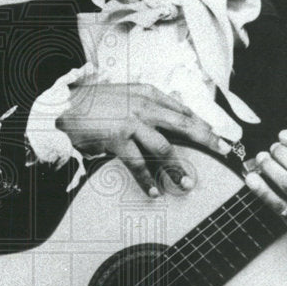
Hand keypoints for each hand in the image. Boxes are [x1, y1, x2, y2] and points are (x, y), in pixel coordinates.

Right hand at [56, 82, 229, 196]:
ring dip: (178, 168)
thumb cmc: (92, 103)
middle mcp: (143, 106)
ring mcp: (131, 122)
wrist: (63, 105)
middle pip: (184, 124)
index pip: (182, 109)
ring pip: (164, 147)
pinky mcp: (118, 139)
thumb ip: (146, 104)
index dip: (202, 123)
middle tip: (223, 150)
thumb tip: (170, 115)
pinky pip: (138, 164)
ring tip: (186, 183)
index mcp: (147, 93)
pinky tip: (155, 191)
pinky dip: (147, 180)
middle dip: (206, 139)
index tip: (216, 134)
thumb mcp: (124, 95)